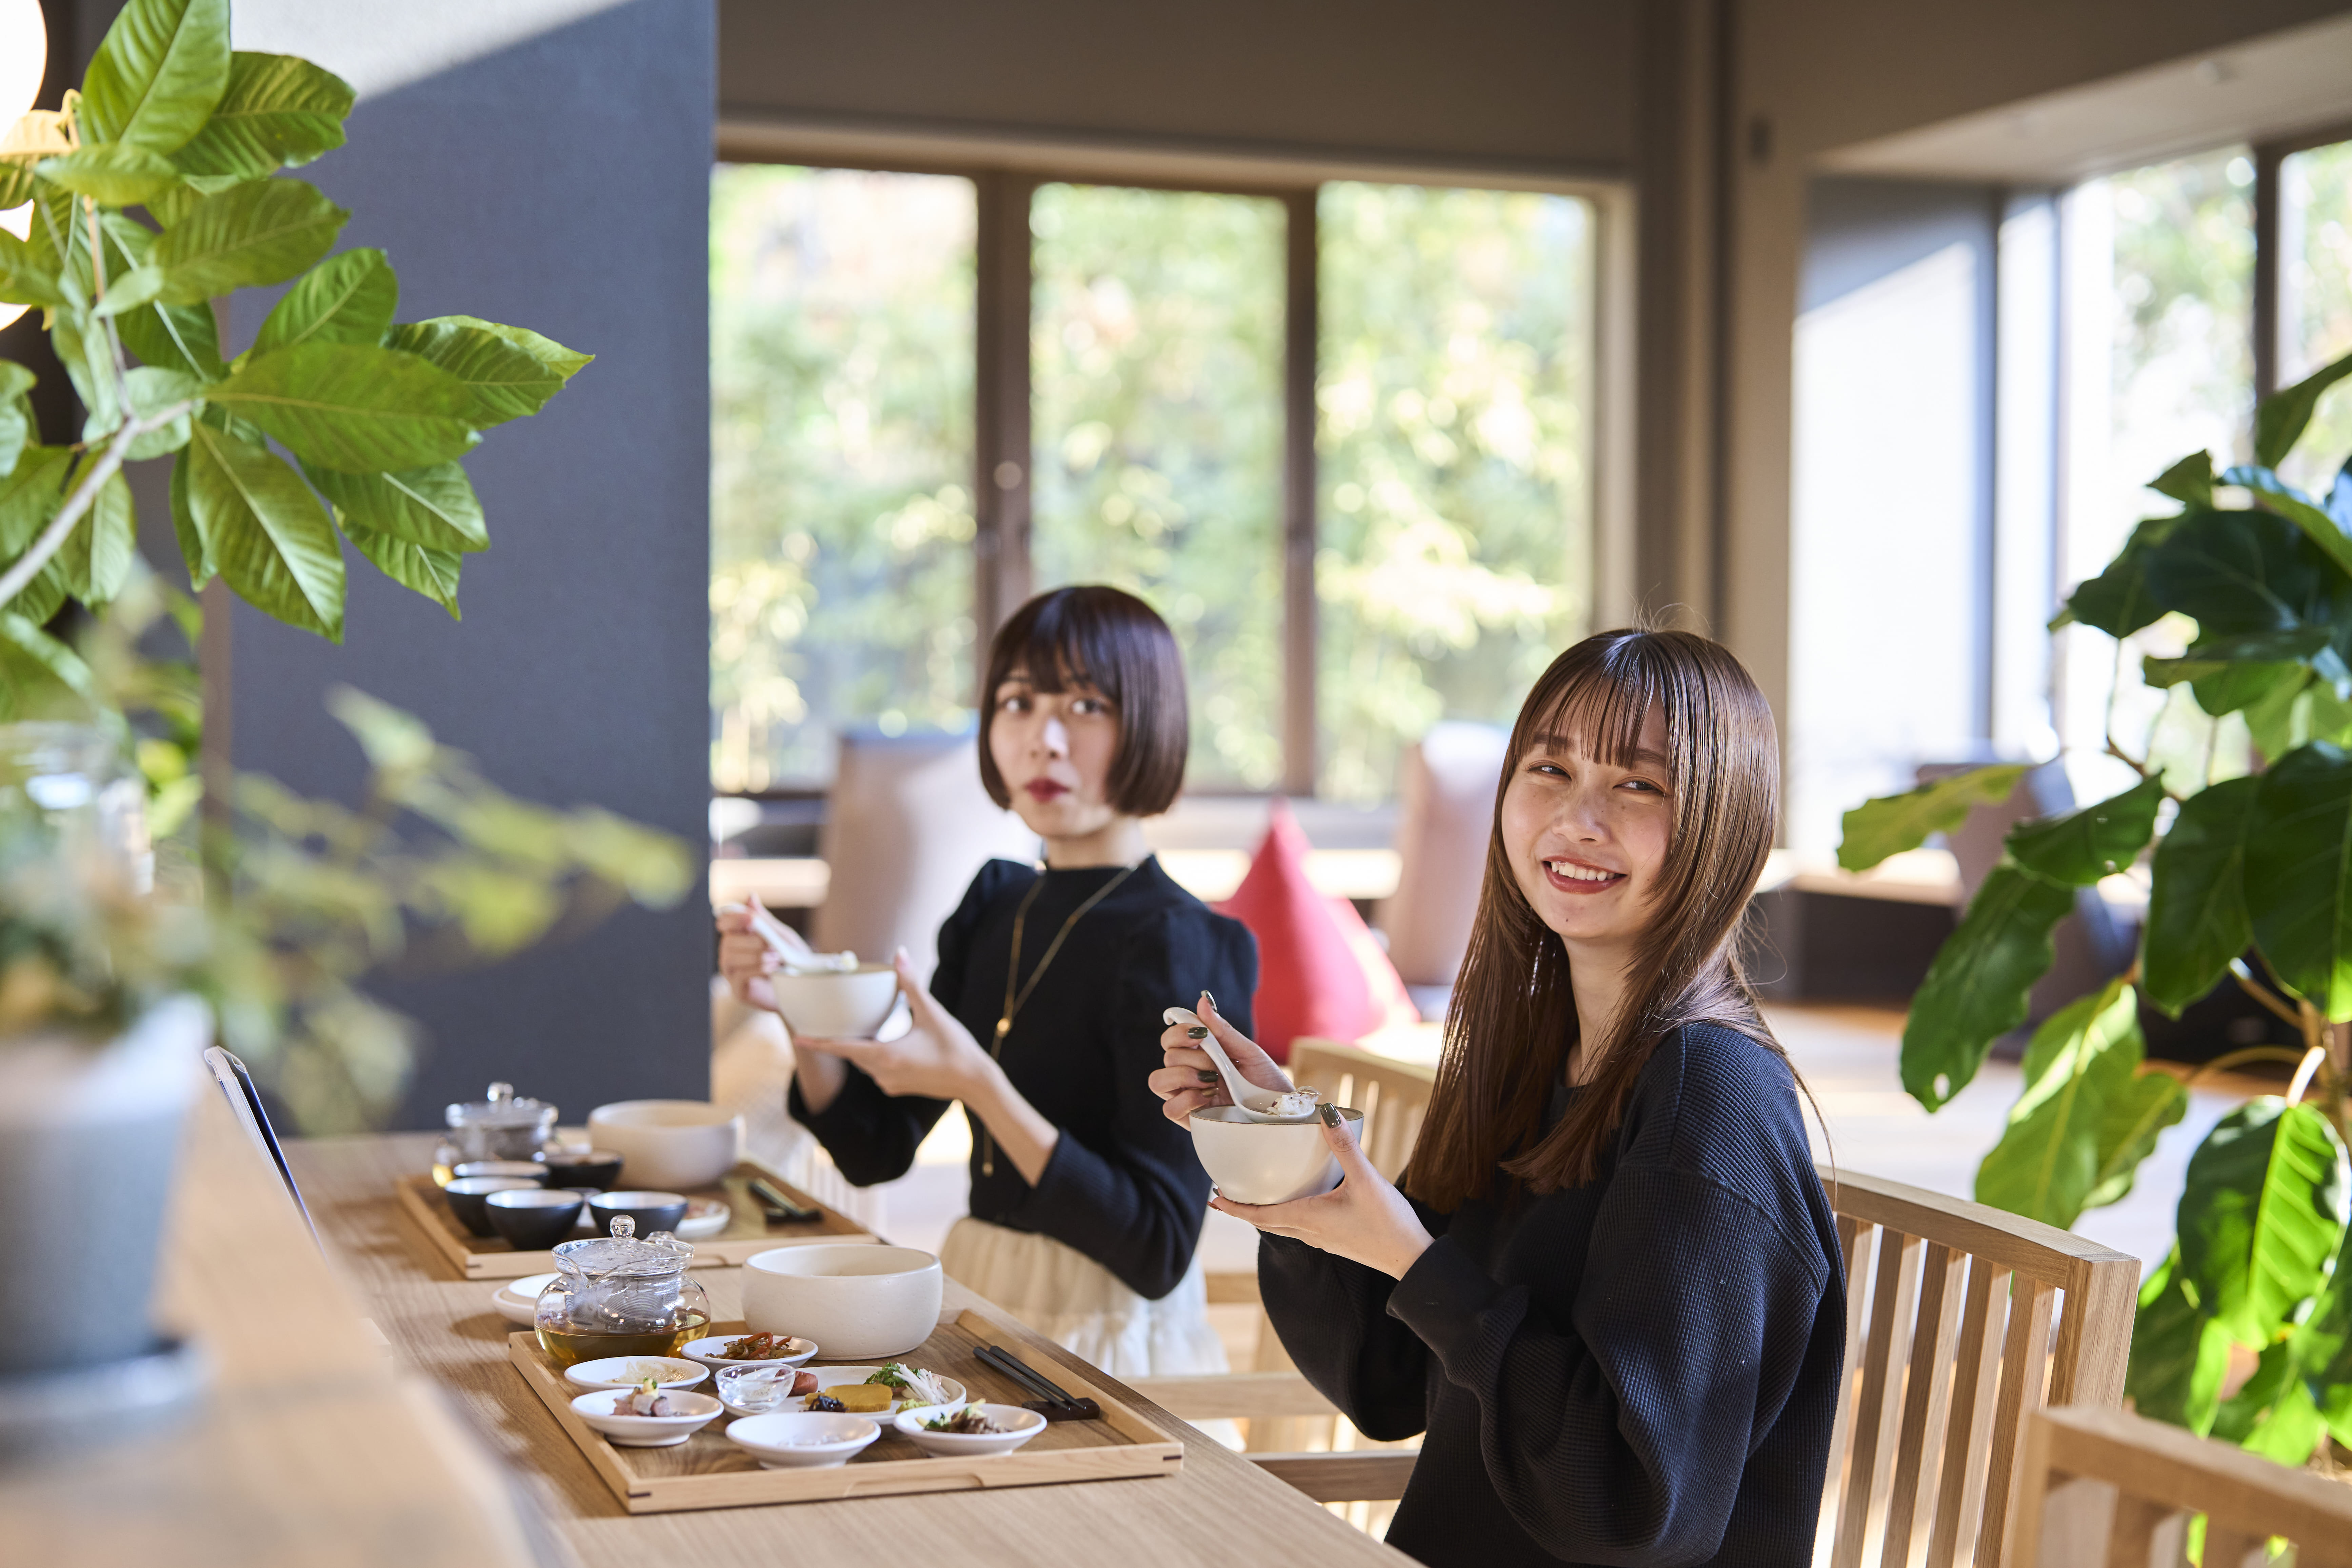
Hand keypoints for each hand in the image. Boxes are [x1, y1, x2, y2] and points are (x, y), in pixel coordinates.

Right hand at [715, 896, 805, 1012]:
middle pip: (728, 940)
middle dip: (753, 940)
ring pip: (731, 957)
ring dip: (756, 954)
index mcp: (738, 936)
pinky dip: (757, 968)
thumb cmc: (791, 960)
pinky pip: (739, 974)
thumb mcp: (781, 935)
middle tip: (774, 944)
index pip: (724, 921)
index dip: (735, 918)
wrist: (803, 988)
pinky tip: (773, 967)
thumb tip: (750, 896)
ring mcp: (731, 973)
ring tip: (777, 956)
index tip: (751, 919)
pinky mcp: (738, 990)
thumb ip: (764, 919)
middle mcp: (730, 953)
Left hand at [792, 949, 994, 1102]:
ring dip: (863, 1046)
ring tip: (864, 1028)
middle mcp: (882, 1073)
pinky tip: (891, 1044)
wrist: (975, 1081)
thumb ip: (911, 984)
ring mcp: (889, 1084)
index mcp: (885, 1055)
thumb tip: (899, 954)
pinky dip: (878, 1056)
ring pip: (865, 1062)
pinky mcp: (899, 1088)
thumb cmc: (955, 1047)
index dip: (819, 1042)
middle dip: (842, 1038)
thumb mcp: (932, 1012)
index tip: (798, 1038)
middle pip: (852, 1053)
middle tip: (829, 1022)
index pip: (842, 1048)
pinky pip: (879, 1071)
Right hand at [1147, 991, 1289, 1125]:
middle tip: (1218, 1065)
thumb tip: (1202, 1001)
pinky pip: (1169, 1108)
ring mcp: (1188, 1097)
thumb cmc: (1267, 1081)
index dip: (1177, 1031)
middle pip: (1167, 1056)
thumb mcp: (1249, 1052)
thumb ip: (1223, 1030)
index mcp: (1201, 1055)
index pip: (1170, 1040)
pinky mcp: (1190, 1120)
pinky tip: (1209, 1098)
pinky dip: (1187, 1099)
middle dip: (1194, 1056)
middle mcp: (1189, 1075)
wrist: (1282, 1112)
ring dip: (1184, 1076)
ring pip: (1158, 1080)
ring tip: (1211, 1081)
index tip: (1200, 1033)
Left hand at [1212, 1108, 1434, 1279]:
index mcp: (1309, 1219)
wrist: (1412, 1259)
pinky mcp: (1338, 1241)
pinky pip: (1302, 1228)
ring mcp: (1324, 1240)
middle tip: (1225, 1197)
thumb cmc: (1388, 1224)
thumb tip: (1326, 1113)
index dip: (1235, 1208)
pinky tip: (1298, 1204)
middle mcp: (1311, 1233)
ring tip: (1254, 1198)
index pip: (1260, 1216)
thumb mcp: (1366, 1180)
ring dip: (1265, 1214)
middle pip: (1267, 1223)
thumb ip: (1344, 1146)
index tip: (1215, 1200)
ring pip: (1284, 1227)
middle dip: (1244, 1210)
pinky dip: (1287, 1216)